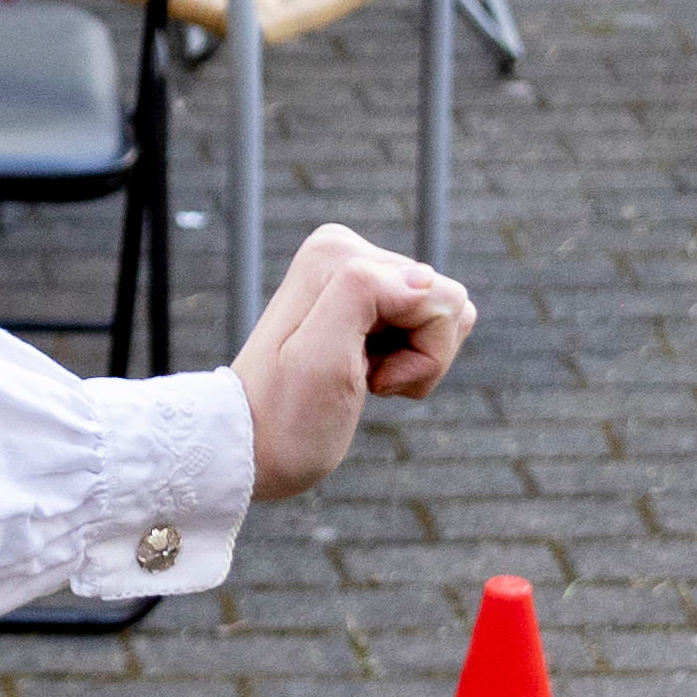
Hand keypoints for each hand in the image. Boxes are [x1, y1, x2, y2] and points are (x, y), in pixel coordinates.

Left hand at [232, 229, 471, 497]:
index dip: (418, 352)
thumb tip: (422, 276)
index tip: (365, 376)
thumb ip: (364, 296)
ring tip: (364, 377)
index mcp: (337, 253)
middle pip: (444, 300)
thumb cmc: (287, 418)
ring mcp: (358, 274)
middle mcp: (346, 250)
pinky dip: (410, 361)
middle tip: (366, 380)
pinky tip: (368, 372)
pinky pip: (428, 324)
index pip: (437, 295)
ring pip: (442, 313)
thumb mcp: (321, 359)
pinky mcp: (367, 299)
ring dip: (415, 360)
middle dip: (419, 356)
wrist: (252, 446)